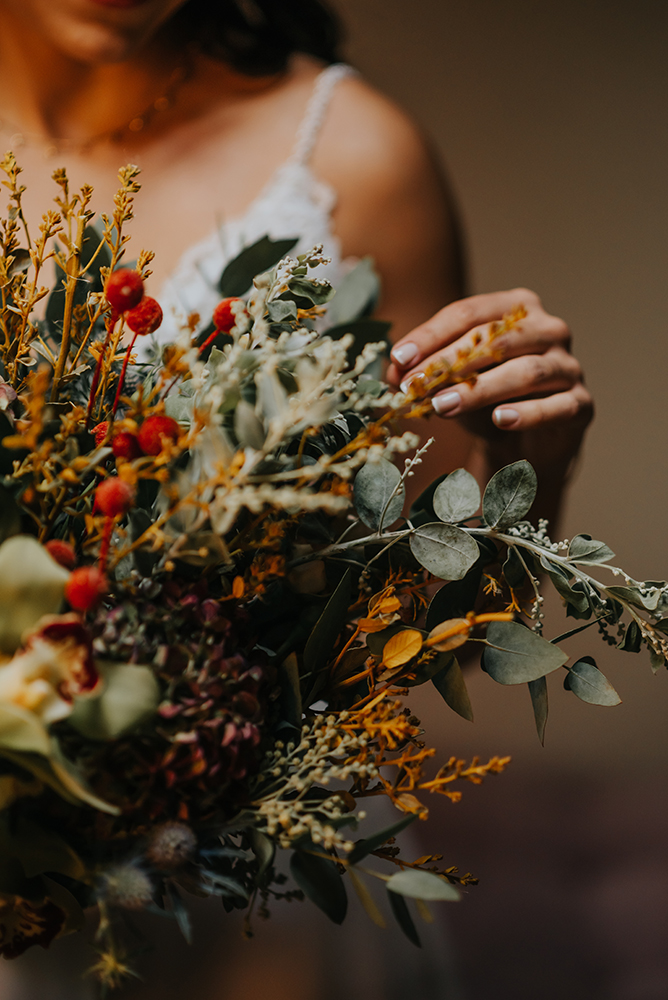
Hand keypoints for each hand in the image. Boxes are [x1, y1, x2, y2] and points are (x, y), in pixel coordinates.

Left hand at [387, 288, 592, 441]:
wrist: (525, 446)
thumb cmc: (485, 402)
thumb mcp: (450, 384)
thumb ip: (424, 373)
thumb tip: (391, 372)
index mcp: (516, 308)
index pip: (469, 314)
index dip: (431, 336)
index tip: (398, 360)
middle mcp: (548, 328)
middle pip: (497, 339)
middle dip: (450, 362)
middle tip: (414, 386)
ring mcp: (569, 365)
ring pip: (526, 371)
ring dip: (480, 389)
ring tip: (442, 407)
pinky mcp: (581, 404)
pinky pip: (557, 406)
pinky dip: (527, 413)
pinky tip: (500, 420)